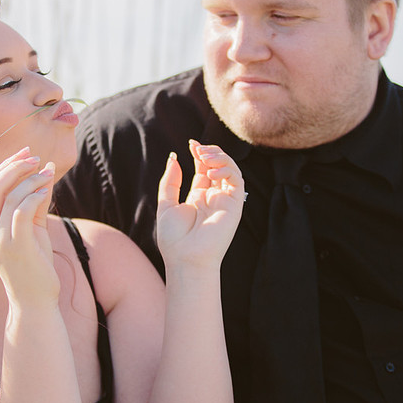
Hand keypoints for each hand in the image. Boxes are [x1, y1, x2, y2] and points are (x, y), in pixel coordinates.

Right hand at [0, 147, 59, 304]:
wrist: (34, 300)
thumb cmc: (34, 264)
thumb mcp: (33, 227)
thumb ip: (36, 200)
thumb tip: (46, 170)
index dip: (6, 165)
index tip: (26, 153)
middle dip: (15, 166)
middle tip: (36, 157)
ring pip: (11, 196)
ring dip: (31, 179)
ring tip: (48, 173)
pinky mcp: (16, 246)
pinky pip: (22, 211)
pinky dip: (34, 195)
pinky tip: (46, 189)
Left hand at [155, 140, 244, 271]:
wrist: (186, 258)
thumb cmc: (174, 238)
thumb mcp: (166, 204)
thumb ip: (170, 181)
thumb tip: (174, 158)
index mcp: (197, 198)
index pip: (203, 169)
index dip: (200, 155)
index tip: (191, 144)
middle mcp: (213, 198)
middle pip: (218, 167)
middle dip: (210, 153)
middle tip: (198, 149)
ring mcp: (224, 201)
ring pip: (230, 170)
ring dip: (220, 157)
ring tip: (204, 156)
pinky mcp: (234, 205)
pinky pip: (237, 180)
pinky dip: (227, 169)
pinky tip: (211, 171)